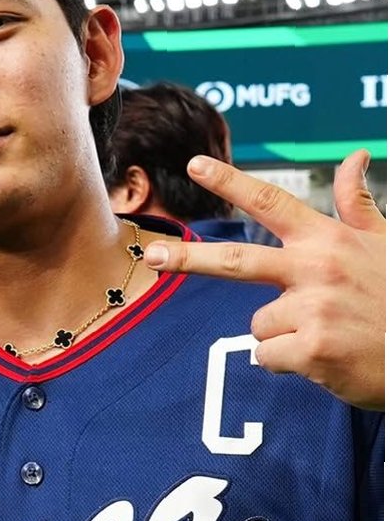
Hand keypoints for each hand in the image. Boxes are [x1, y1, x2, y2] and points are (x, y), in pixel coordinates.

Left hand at [143, 151, 384, 409]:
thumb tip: (355, 157)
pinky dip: (288, 363)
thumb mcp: (386, 244)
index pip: (273, 203)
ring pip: (258, 324)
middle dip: (189, 257)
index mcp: (329, 240)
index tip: (194, 164)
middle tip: (154, 255)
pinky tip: (323, 358)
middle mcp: (318, 268)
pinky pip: (268, 357)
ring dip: (281, 335)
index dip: (230, 182)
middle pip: (237, 260)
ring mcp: (314, 308)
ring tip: (325, 335)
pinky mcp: (312, 348)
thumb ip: (358, 206)